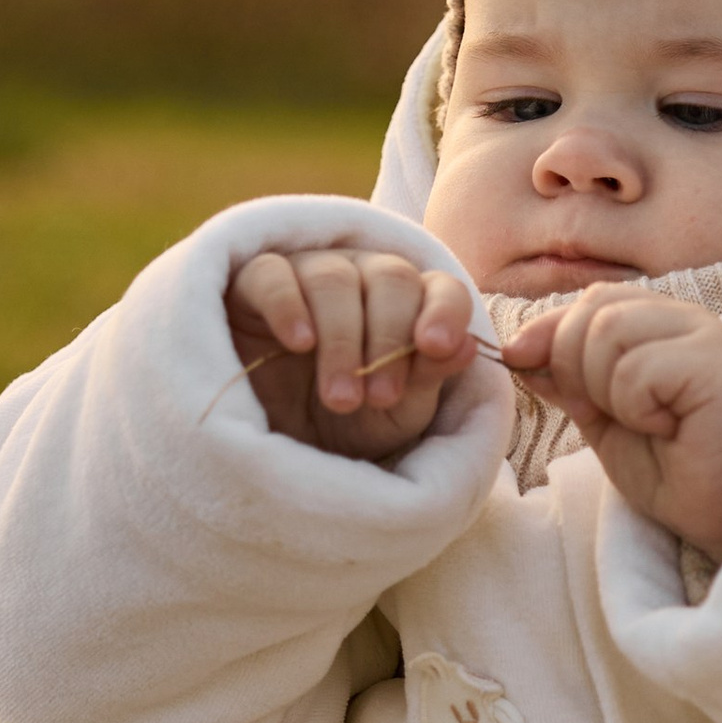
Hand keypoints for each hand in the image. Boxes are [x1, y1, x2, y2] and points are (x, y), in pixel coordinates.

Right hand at [228, 244, 474, 459]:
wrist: (280, 450)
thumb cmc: (350, 426)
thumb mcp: (397, 414)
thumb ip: (429, 377)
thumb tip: (467, 345)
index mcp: (410, 305)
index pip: (441, 288)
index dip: (444, 312)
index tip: (436, 347)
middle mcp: (363, 277)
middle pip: (390, 278)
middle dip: (389, 339)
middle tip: (377, 398)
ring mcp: (308, 272)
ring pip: (333, 278)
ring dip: (342, 339)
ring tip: (339, 399)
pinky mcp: (254, 282)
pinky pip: (272, 273)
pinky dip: (288, 304)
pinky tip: (299, 343)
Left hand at [506, 294, 721, 555]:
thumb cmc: (685, 478)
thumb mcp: (610, 426)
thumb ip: (573, 384)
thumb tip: (521, 351)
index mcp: (668, 329)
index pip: (596, 301)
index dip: (550, 329)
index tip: (520, 361)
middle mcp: (692, 323)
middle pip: (595, 309)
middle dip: (573, 365)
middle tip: (611, 416)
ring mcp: (709, 338)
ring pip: (608, 331)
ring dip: (606, 391)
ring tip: (648, 425)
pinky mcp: (717, 365)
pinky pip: (636, 369)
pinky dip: (635, 409)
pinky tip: (671, 430)